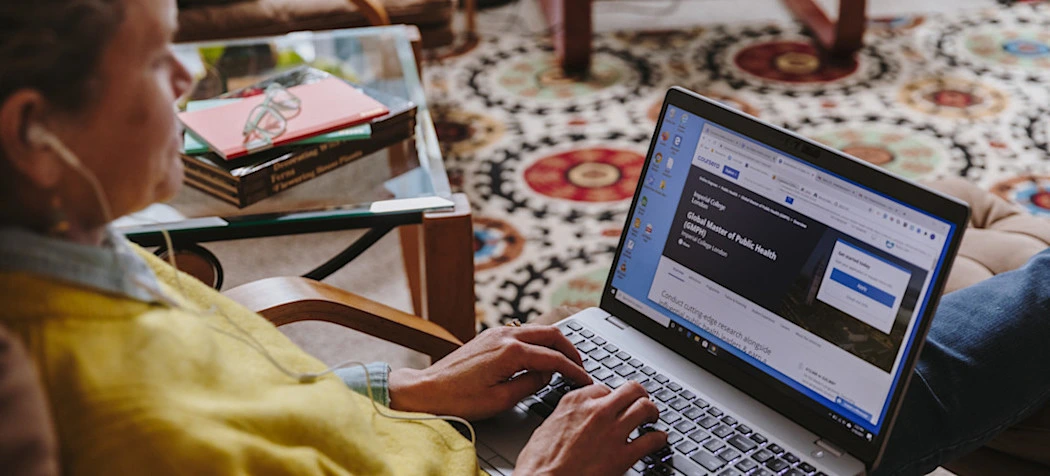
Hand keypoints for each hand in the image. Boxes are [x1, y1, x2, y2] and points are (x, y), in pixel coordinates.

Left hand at [387, 325, 592, 420]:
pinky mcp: (489, 335)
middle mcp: (505, 336)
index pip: (554, 358)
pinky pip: (523, 331)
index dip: (573, 370)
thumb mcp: (501, 400)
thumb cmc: (459, 398)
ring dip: (555, 342)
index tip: (584, 379)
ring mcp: (496, 332)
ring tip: (565, 359)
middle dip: (570, 349)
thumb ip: (530, 384)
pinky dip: (538, 340)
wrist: (427, 389)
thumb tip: (547, 374)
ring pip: (537, 329)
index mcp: (511, 352)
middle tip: (581, 365)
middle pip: (551, 334)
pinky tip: (540, 354)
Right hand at [516, 382, 667, 474]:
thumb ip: (566, 417)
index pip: (604, 388)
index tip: (614, 403)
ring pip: (645, 409)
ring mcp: (612, 431)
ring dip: (652, 412)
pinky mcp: (623, 455)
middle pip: (631, 390)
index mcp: (575, 401)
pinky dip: (659, 439)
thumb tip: (573, 419)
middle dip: (638, 396)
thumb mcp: (546, 427)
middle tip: (641, 402)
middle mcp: (597, 411)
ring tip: (652, 417)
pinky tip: (659, 440)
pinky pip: (651, 440)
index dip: (611, 397)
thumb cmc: (538, 463)